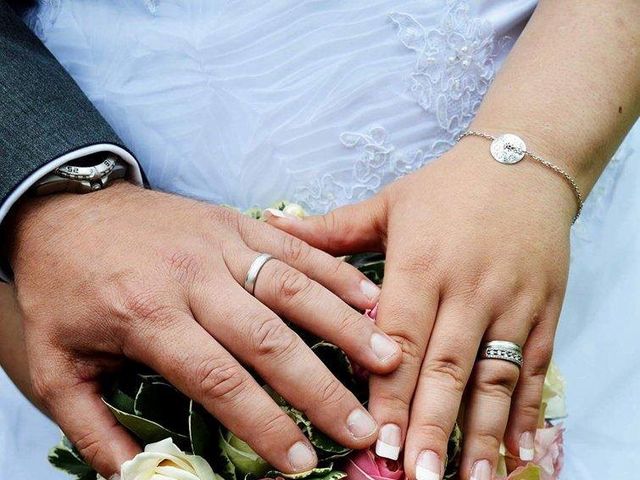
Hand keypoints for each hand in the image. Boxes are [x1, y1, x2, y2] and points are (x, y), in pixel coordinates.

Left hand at [7, 181, 401, 477]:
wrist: (64, 208)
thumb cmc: (62, 288)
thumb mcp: (55, 365)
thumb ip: (93, 428)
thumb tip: (137, 478)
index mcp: (147, 317)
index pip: (219, 380)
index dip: (266, 424)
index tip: (302, 461)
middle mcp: (193, 278)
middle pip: (268, 339)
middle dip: (320, 389)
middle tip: (362, 427)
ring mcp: (220, 243)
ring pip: (292, 288)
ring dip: (342, 326)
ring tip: (385, 360)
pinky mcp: (235, 221)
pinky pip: (292, 246)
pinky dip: (333, 271)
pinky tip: (367, 296)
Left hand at [266, 138, 573, 479]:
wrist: (523, 161)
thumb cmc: (447, 186)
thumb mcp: (388, 203)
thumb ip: (331, 228)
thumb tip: (272, 223)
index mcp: (421, 264)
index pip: (401, 338)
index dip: (389, 391)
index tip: (376, 439)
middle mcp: (467, 289)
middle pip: (446, 367)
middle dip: (429, 425)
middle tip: (415, 476)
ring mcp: (510, 302)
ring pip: (495, 376)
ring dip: (480, 432)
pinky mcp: (544, 309)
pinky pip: (535, 366)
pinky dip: (527, 411)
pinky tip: (518, 450)